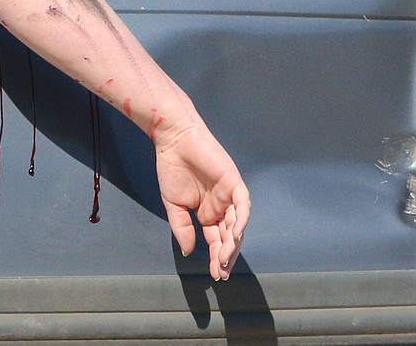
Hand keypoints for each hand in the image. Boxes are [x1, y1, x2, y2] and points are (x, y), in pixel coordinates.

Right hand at [154, 123, 249, 279]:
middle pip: (229, 236)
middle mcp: (222, 207)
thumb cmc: (172, 170)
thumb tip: (189, 252)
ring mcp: (229, 195)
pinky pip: (243, 204)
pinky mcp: (234, 182)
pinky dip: (241, 219)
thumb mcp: (174, 206)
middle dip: (226, 255)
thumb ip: (182, 228)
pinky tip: (235, 234)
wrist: (174, 141)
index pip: (216, 240)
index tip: (215, 274)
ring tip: (225, 258)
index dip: (216, 257)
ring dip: (233, 242)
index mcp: (208, 213)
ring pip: (237, 224)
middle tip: (221, 272)